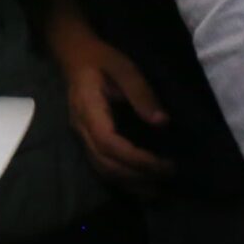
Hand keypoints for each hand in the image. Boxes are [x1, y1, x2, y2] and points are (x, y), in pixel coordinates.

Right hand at [44, 18, 173, 191]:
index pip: (108, 143)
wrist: (75, 55)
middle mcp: (81, 128)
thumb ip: (141, 92)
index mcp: (88, 109)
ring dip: (130, 183)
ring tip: (159, 188)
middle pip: (105, 163)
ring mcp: (81, 136)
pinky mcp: (87, 140)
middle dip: (136, 176)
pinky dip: (122, 178)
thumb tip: (161, 122)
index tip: (163, 165)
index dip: (135, 159)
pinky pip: (102, 166)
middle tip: (168, 177)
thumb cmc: (101, 59)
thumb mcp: (124, 67)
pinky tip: (142, 182)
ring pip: (102, 169)